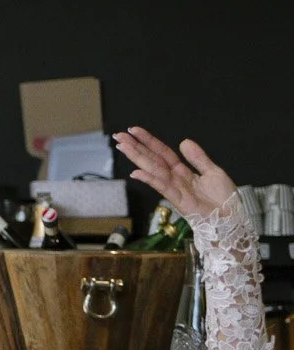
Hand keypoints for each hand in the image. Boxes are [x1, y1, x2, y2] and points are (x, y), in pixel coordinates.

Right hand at [113, 128, 235, 220]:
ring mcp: (174, 188)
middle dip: (135, 147)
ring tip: (122, 146)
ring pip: (152, 170)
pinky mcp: (177, 199)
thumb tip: (183, 141)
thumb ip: (198, 158)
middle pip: (152, 159)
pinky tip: (136, 172)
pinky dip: (149, 179)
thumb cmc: (224, 198)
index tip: (134, 131)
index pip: (162, 152)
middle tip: (118, 136)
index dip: (149, 141)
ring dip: (137, 158)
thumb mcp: (213, 172)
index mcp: (182, 170)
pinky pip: (162, 187)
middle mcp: (174, 178)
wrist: (231, 218)